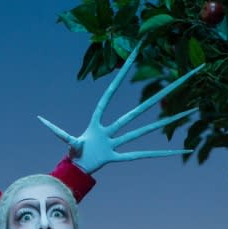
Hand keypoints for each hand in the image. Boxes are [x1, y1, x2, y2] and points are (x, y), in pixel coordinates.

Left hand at [38, 40, 203, 173]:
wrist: (78, 169)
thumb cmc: (74, 153)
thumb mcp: (68, 141)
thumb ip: (58, 131)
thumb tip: (40, 118)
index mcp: (98, 122)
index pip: (109, 96)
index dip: (119, 78)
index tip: (131, 59)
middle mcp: (112, 128)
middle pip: (135, 110)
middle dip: (156, 96)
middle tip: (175, 79)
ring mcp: (118, 141)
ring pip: (142, 131)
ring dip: (162, 124)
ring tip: (187, 112)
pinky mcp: (119, 156)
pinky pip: (137, 156)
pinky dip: (155, 155)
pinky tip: (175, 152)